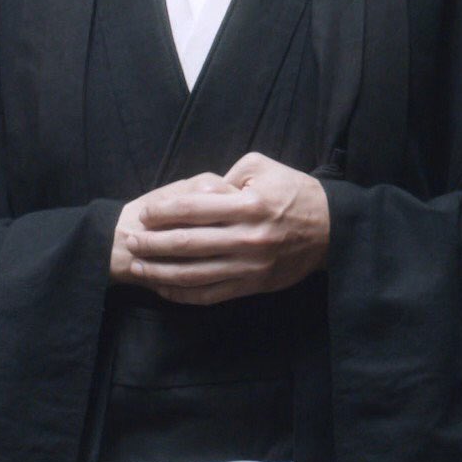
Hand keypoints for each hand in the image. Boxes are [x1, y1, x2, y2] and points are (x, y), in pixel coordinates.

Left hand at [124, 152, 331, 305]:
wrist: (331, 229)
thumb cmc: (295, 192)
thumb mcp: (265, 167)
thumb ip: (229, 174)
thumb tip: (200, 189)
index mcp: (249, 205)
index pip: (194, 209)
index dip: (163, 212)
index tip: (144, 214)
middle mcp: (247, 237)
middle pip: (188, 244)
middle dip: (153, 243)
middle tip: (130, 240)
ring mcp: (249, 265)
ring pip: (194, 274)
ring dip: (161, 271)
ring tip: (139, 265)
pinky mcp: (253, 285)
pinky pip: (210, 294)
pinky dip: (183, 294)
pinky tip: (164, 287)